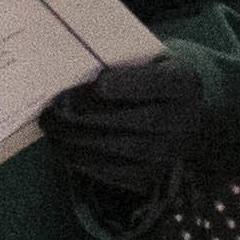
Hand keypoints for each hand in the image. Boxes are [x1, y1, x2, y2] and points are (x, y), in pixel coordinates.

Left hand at [39, 54, 206, 201]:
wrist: (174, 115)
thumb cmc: (145, 82)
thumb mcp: (143, 64)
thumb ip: (118, 65)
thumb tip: (76, 72)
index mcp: (183, 85)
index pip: (160, 84)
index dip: (130, 85)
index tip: (97, 83)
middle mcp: (186, 120)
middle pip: (143, 120)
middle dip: (95, 116)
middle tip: (57, 110)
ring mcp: (173, 151)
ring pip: (130, 150)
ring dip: (85, 141)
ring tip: (53, 130)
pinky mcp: (156, 175)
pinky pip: (123, 173)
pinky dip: (90, 163)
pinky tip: (66, 150)